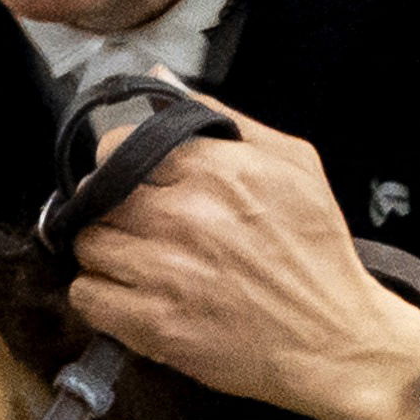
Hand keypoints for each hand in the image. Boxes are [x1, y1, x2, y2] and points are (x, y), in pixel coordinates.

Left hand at [63, 101, 419, 419]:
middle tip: (133, 222)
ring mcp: (164, 272)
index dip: (117, 162)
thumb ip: (222, 118)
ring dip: (104, 252)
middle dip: (106, 205)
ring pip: (86, 245)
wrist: (333, 339)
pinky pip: (86, 297)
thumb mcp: (292, 164)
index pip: (120, 146)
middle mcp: (184, 217)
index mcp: (217, 171)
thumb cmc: (315, 253)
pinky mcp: (152, 324)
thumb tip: (162, 80)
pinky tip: (132, 294)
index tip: (129, 177)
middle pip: (94, 195)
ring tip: (137, 260)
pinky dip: (101, 296)